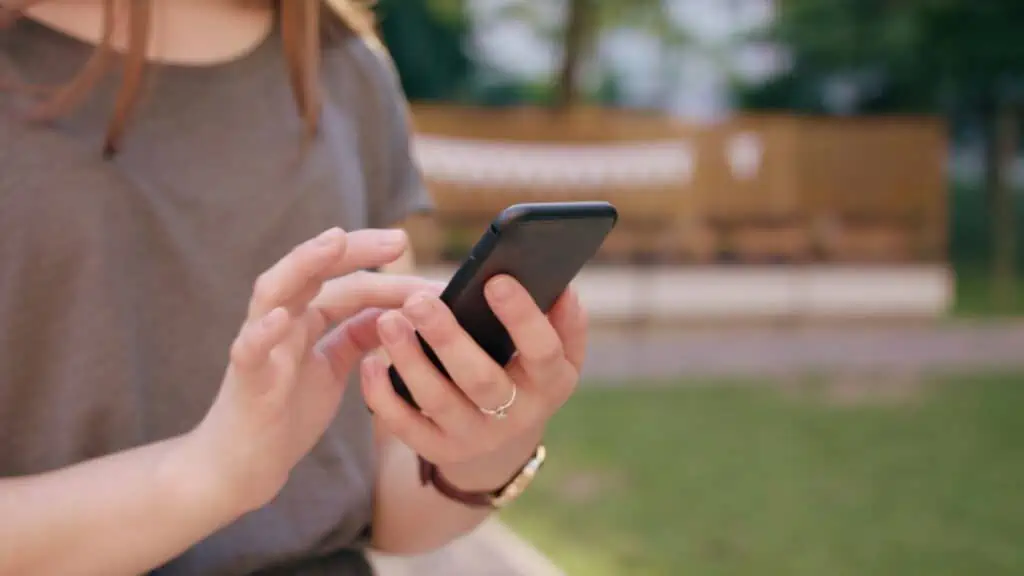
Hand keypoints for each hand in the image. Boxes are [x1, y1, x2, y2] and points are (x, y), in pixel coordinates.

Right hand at [173, 228, 437, 514]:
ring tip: (334, 242)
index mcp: (304, 318)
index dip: (385, 274)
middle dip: (354, 250)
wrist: (242, 466)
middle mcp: (280, 321)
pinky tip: (282, 317)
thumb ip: (358, 336)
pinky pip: (248, 350)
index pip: (346, 281)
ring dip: (303, 264)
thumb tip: (396, 309)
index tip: (428, 272)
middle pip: (314, 269)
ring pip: (274, 291)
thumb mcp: (334, 368)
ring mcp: (260, 346)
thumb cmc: (286, 412)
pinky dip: (263, 332)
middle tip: (398, 240)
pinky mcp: (245, 380)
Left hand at [361, 275, 586, 487]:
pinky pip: (406, 426)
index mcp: (551, 382)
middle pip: (482, 380)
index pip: (543, 351)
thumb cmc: (526, 367)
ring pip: (438, 401)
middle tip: (418, 300)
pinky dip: (383, 395)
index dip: (522, 317)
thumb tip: (560, 286)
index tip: (495, 280)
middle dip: (448, 339)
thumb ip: (561, 317)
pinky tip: (368, 362)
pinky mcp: (439, 450)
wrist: (503, 430)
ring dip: (410, 360)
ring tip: (388, 321)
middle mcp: (517, 415)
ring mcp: (476, 437)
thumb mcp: (553, 348)